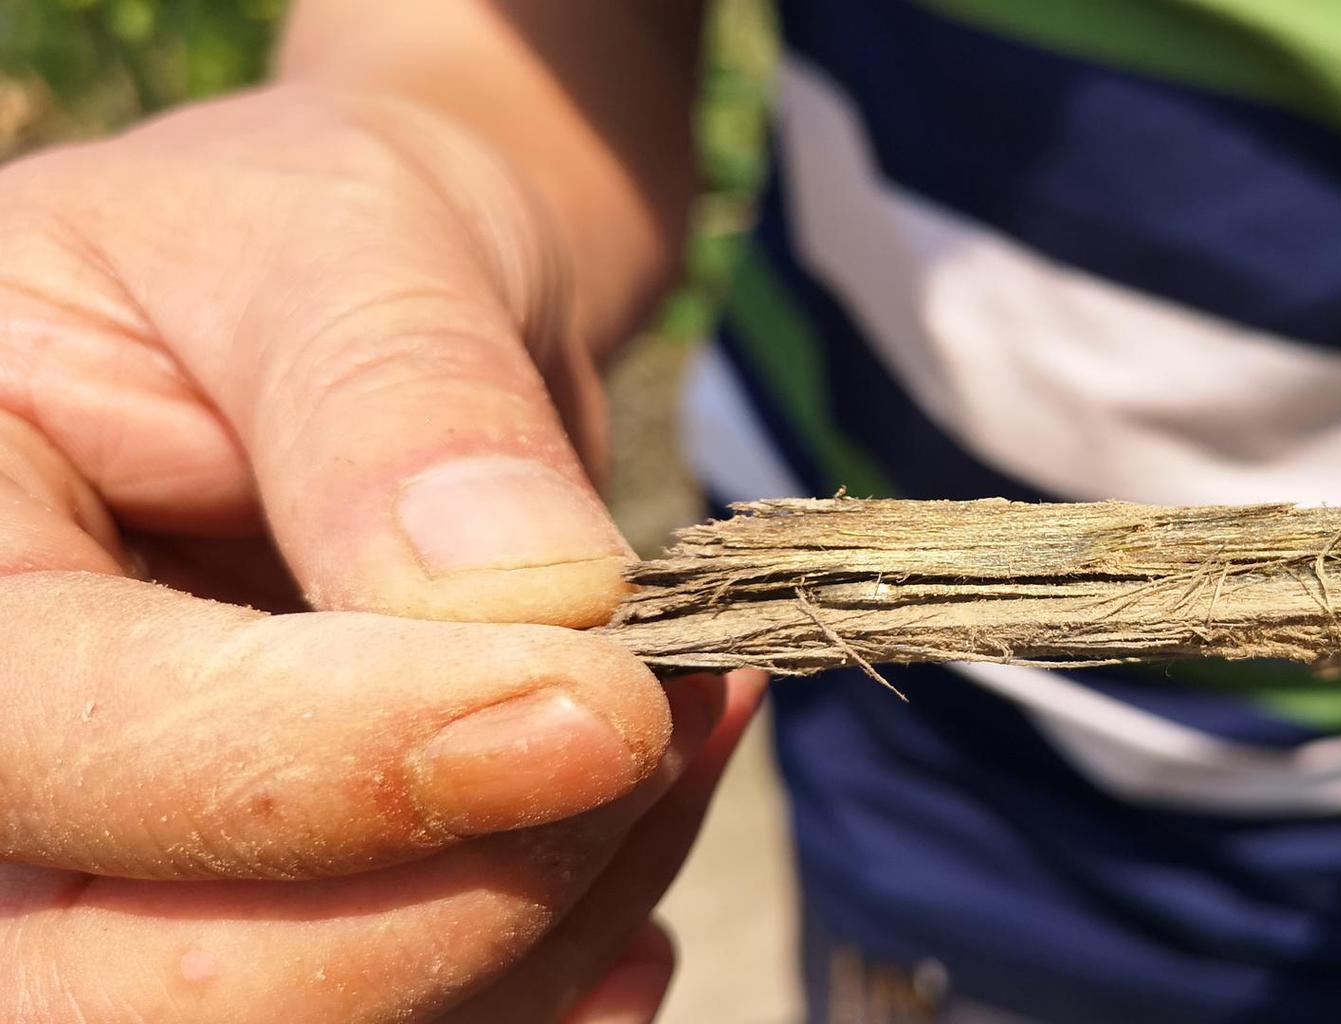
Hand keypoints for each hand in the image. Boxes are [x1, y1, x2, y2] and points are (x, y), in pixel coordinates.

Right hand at [0, 85, 757, 1021]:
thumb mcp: (345, 240)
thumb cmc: (323, 246)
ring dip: (547, 924)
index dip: (342, 763)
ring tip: (686, 726)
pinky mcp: (248, 929)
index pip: (63, 748)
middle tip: (656, 716)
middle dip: (456, 892)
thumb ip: (404, 400)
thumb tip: (530, 597)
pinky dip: (557, 973)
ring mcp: (100, 877)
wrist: (376, 326)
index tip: (606, 703)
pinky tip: (641, 851)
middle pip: (139, 986)